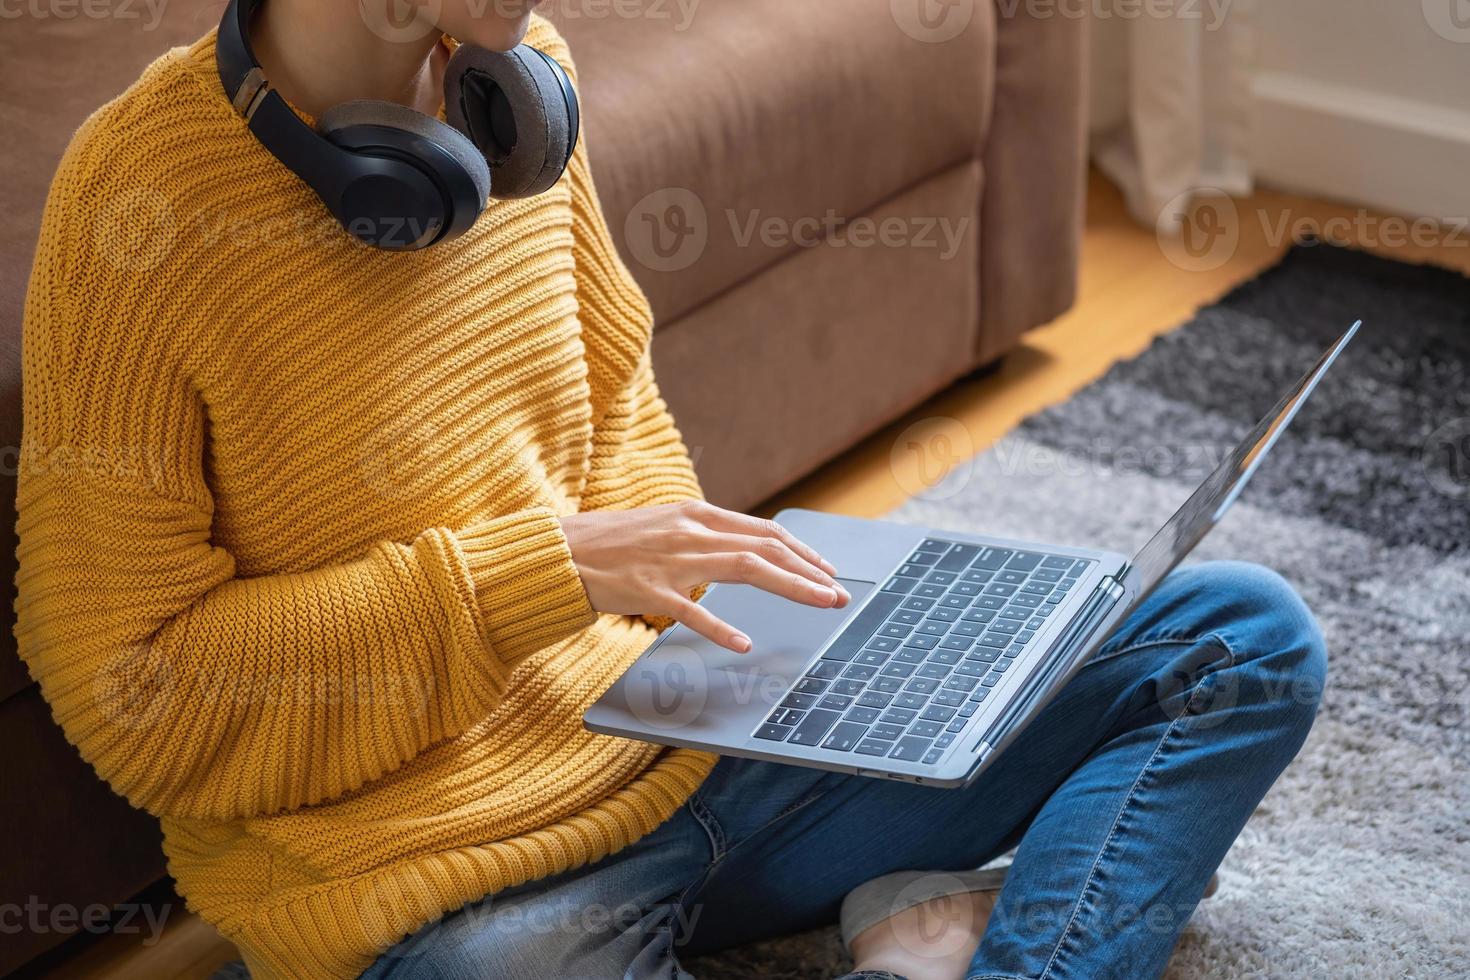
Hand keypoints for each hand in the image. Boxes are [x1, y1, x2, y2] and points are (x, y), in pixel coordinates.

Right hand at [559, 501, 849, 652]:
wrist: (561, 551)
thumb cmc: (614, 544)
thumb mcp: (665, 526)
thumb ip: (703, 536)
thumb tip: (744, 549)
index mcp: (696, 514)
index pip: (763, 531)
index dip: (801, 551)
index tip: (827, 570)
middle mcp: (691, 531)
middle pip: (765, 547)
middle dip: (809, 570)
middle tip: (839, 593)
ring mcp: (671, 560)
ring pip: (745, 569)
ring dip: (791, 587)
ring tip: (821, 604)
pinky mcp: (649, 589)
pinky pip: (692, 610)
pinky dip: (720, 627)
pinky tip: (742, 644)